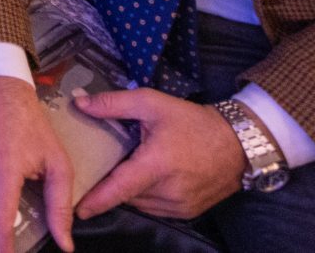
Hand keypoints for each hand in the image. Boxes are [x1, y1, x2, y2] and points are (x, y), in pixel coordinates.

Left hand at [70, 89, 245, 221]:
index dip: (96, 200)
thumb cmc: (193, 122)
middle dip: (114, 183)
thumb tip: (79, 103)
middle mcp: (168, 192)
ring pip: (140, 203)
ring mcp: (179, 206)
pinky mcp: (188, 213)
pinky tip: (151, 176)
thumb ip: (113, 104)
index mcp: (157, 165)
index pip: (120, 188)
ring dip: (131, 189)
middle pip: (127, 194)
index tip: (76, 209)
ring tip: (132, 166)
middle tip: (106, 165)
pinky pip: (155, 208)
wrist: (238, 143)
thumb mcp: (152, 103)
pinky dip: (147, 195)